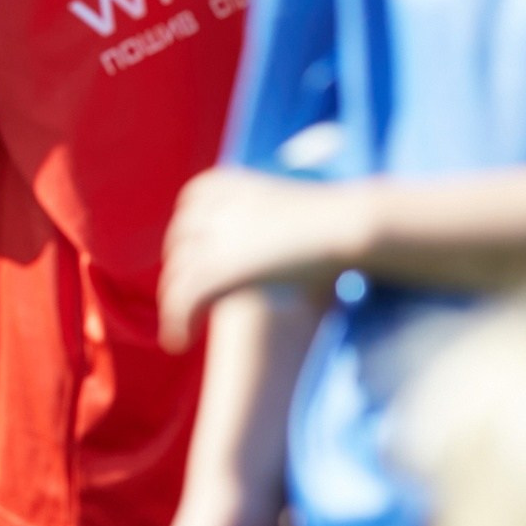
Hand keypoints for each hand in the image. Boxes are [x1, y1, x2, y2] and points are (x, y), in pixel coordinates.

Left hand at [161, 168, 363, 351]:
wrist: (352, 221)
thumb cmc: (344, 218)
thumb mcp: (304, 208)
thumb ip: (282, 219)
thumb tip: (297, 230)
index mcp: (232, 183)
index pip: (191, 204)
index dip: (188, 235)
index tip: (194, 258)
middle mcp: (216, 207)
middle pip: (179, 242)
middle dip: (179, 272)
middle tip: (187, 301)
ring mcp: (216, 237)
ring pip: (178, 274)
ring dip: (174, 305)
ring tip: (180, 332)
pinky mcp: (222, 268)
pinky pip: (187, 298)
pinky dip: (179, 321)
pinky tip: (180, 342)